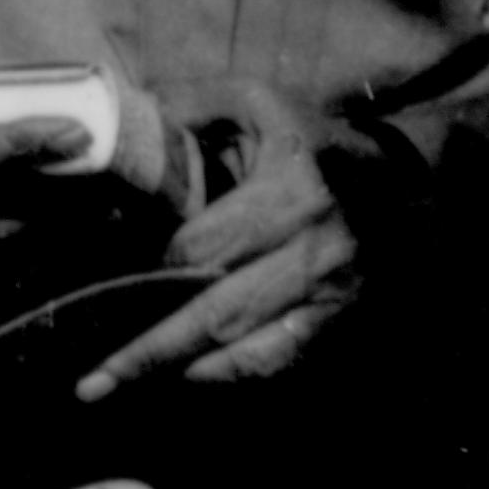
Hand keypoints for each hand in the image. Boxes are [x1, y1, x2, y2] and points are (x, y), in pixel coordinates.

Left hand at [74, 79, 366, 399]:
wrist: (398, 176)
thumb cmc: (309, 137)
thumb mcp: (254, 103)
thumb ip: (187, 106)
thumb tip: (117, 125)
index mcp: (288, 191)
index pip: (203, 250)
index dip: (153, 269)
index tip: (106, 282)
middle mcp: (312, 248)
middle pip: (216, 311)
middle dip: (150, 346)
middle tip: (90, 377)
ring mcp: (329, 292)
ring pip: (243, 347)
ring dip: (179, 368)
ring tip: (115, 385)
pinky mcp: (337, 318)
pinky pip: (278, 359)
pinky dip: (231, 373)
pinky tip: (187, 377)